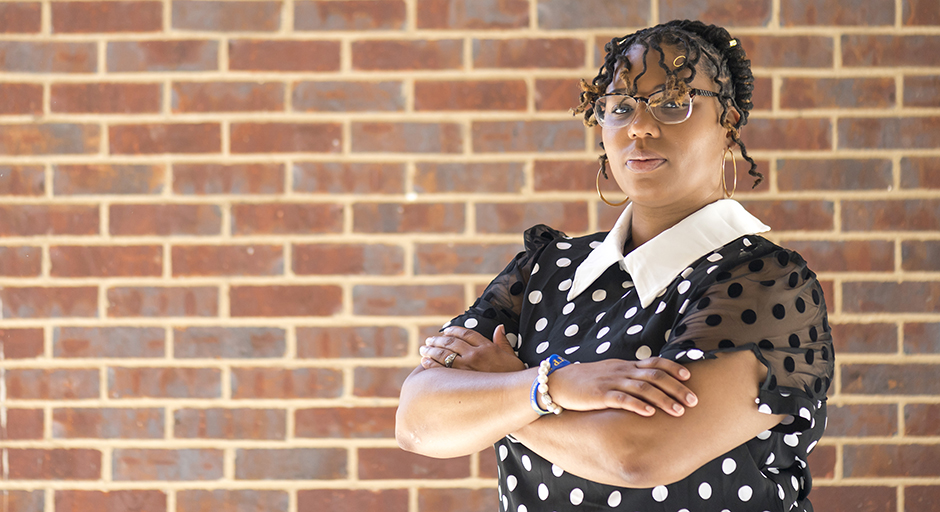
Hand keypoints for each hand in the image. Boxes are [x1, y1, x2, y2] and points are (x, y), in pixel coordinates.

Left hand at [420, 325, 524, 372]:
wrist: (515, 394)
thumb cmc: (515, 377)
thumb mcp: (512, 356)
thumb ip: (503, 341)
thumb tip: (500, 327)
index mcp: (487, 346)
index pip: (466, 333)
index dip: (454, 330)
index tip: (445, 331)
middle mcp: (476, 354)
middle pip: (452, 342)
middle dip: (438, 340)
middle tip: (428, 341)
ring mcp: (468, 367)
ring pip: (444, 354)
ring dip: (431, 350)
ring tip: (423, 349)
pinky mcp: (462, 380)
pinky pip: (442, 369)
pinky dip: (432, 364)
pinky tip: (424, 362)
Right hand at [548, 357, 696, 416]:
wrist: (557, 382)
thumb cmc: (585, 381)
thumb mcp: (610, 373)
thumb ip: (628, 376)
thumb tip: (649, 383)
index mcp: (624, 365)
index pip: (654, 362)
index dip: (673, 368)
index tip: (690, 377)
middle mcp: (621, 371)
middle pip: (654, 376)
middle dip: (676, 388)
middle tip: (694, 401)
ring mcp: (611, 382)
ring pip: (642, 388)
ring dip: (663, 399)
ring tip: (679, 411)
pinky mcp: (599, 395)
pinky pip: (621, 399)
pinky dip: (637, 405)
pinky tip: (650, 413)